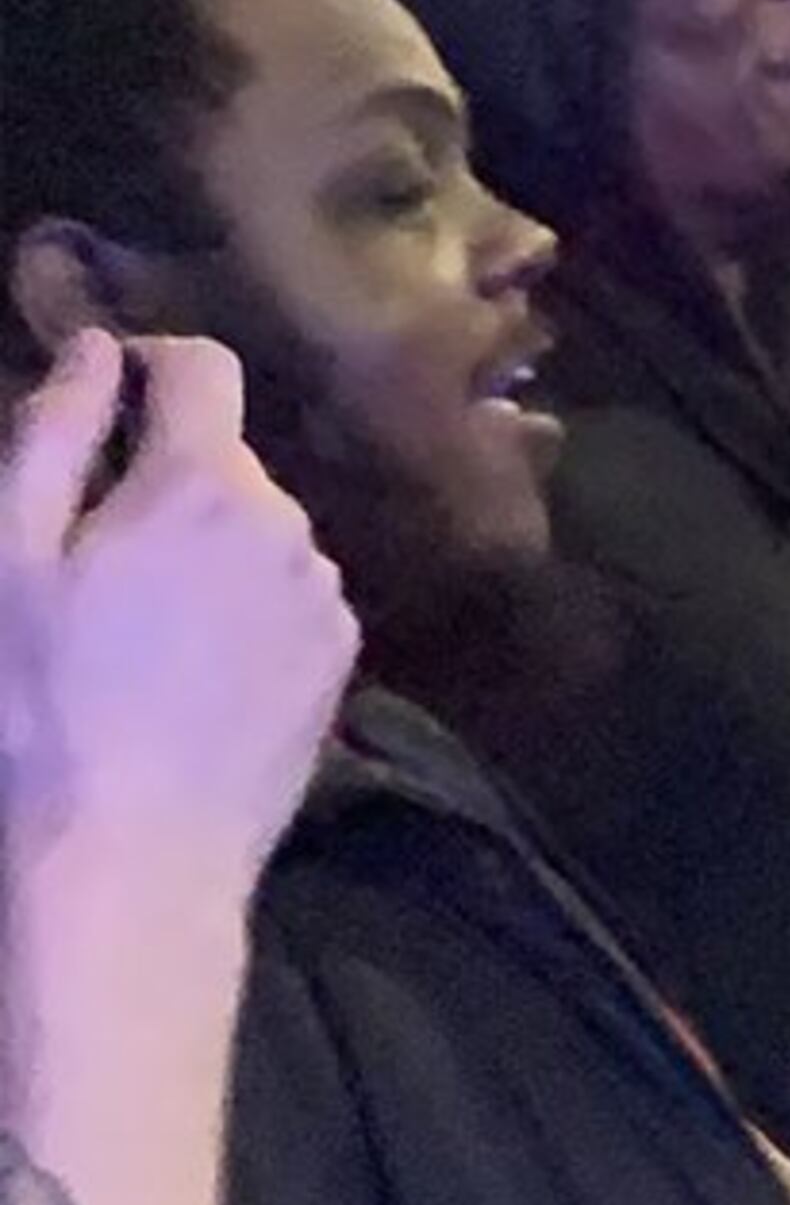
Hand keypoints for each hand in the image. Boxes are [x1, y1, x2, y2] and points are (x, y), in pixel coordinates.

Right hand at [0, 331, 352, 886]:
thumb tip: (97, 350)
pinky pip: (289, 600)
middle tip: (93, 554)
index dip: (149, 366)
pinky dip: (245, 609)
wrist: (134, 854)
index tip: (106, 400)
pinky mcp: (342, 663)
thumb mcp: (7, 555)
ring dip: (208, 549)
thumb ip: (54, 433)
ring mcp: (327, 599)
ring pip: (260, 535)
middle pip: (227, 463)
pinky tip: (189, 672)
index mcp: (206, 485)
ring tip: (139, 627)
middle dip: (164, 479)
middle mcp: (291, 528)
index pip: (203, 368)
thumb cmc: (41, 704)